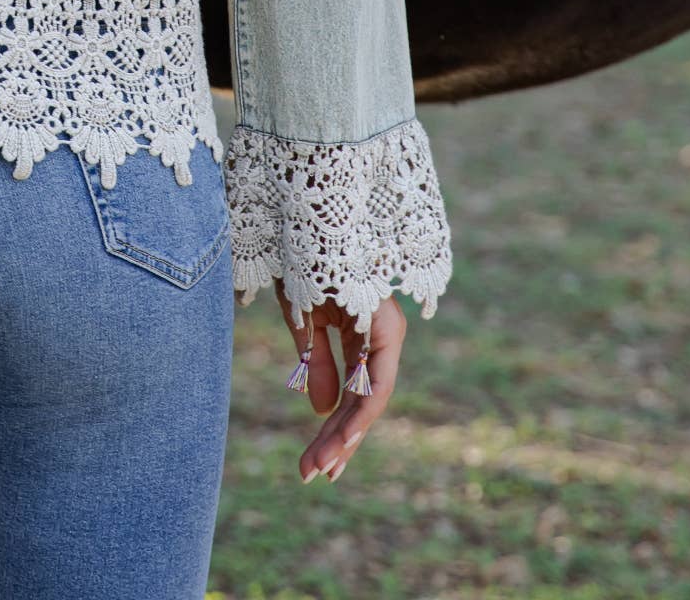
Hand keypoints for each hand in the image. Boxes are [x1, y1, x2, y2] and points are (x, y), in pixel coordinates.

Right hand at [271, 275, 403, 483]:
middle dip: (336, 441)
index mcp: (359, 333)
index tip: (312, 460)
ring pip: (370, 401)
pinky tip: (344, 436)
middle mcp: (378, 338)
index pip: (351, 393)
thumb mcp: (303, 320)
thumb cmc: (304, 260)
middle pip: (360, 404)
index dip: (332, 430)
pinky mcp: (387, 330)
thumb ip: (316, 363)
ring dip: (345, 436)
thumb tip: (321, 410)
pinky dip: (362, 412)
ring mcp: (385, 335)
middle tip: (313, 474)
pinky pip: (377, 383)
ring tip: (323, 467)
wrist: (310, 215)